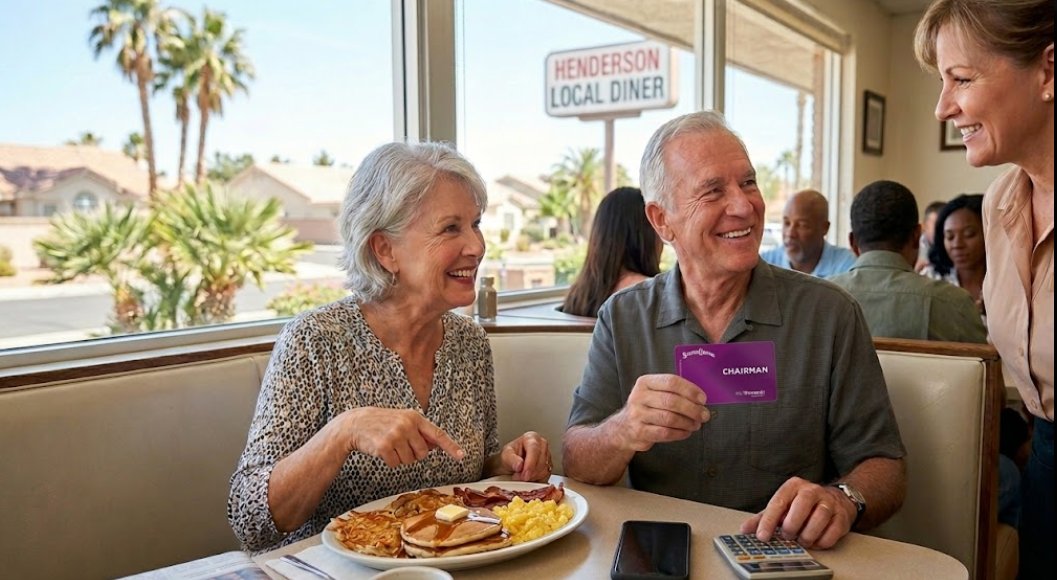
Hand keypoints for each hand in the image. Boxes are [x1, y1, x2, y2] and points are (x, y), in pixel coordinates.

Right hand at [341, 407, 463, 467]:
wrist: (356, 423)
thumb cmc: (382, 423)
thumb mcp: (403, 421)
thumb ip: (420, 432)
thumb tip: (437, 445)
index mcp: (415, 418)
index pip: (438, 434)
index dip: (450, 446)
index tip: (461, 456)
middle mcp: (407, 425)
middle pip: (423, 453)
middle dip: (413, 454)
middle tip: (400, 444)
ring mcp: (396, 435)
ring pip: (409, 461)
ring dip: (400, 458)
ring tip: (389, 445)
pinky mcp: (385, 446)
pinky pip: (396, 464)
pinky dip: (390, 461)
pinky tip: (382, 450)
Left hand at [497, 431, 551, 481]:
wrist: (510, 465)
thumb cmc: (509, 458)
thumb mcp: (505, 456)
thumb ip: (512, 460)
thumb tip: (519, 465)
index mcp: (531, 438)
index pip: (534, 449)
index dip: (530, 464)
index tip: (524, 475)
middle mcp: (542, 445)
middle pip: (541, 461)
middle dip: (530, 472)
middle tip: (518, 477)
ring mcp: (547, 456)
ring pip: (545, 470)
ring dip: (532, 477)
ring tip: (521, 476)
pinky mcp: (549, 467)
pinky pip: (546, 477)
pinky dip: (536, 480)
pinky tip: (528, 478)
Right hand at [609, 374, 710, 452]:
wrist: (624, 428)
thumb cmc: (647, 408)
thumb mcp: (654, 393)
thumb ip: (673, 392)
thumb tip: (700, 398)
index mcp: (645, 382)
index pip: (671, 382)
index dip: (690, 390)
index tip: (703, 399)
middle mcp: (639, 396)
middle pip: (672, 401)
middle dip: (692, 409)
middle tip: (704, 415)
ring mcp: (637, 415)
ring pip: (670, 418)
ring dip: (688, 422)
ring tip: (696, 424)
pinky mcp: (640, 432)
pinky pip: (665, 433)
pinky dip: (680, 433)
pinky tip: (686, 432)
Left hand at [739, 477, 855, 549]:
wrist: (834, 500)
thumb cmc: (802, 505)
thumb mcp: (782, 507)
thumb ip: (763, 518)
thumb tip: (745, 530)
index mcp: (793, 486)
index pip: (778, 502)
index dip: (769, 521)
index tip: (762, 536)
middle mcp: (812, 490)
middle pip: (801, 506)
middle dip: (791, 526)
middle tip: (787, 536)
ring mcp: (829, 502)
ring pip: (819, 518)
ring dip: (807, 535)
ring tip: (801, 540)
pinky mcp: (842, 516)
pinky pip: (832, 532)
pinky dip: (821, 541)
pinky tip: (815, 542)